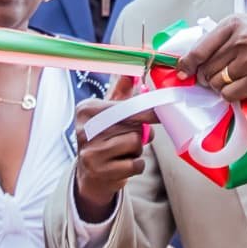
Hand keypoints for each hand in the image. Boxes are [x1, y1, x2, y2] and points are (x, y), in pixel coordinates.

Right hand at [73, 78, 148, 220]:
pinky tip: (123, 165)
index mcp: (87, 110)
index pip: (125, 107)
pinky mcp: (100, 171)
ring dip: (137, 150)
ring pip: (135, 143)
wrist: (89, 175)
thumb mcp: (107, 114)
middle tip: (134, 137)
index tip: (162, 110)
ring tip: (124, 152)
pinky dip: (136, 165)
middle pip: (133, 124)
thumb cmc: (104, 139)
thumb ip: (120, 93)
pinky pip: (135, 164)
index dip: (147, 111)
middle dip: (140, 132)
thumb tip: (132, 72)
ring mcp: (91, 152)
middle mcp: (85, 129)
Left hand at [176, 15, 246, 100]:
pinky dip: (233, 96)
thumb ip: (225, 38)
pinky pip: (231, 95)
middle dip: (208, 78)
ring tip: (235, 81)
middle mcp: (240, 40)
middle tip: (217, 79)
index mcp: (234, 24)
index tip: (183, 72)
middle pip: (206, 70)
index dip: (187, 65)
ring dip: (221, 87)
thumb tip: (195, 59)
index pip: (198, 49)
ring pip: (217, 84)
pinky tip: (243, 89)